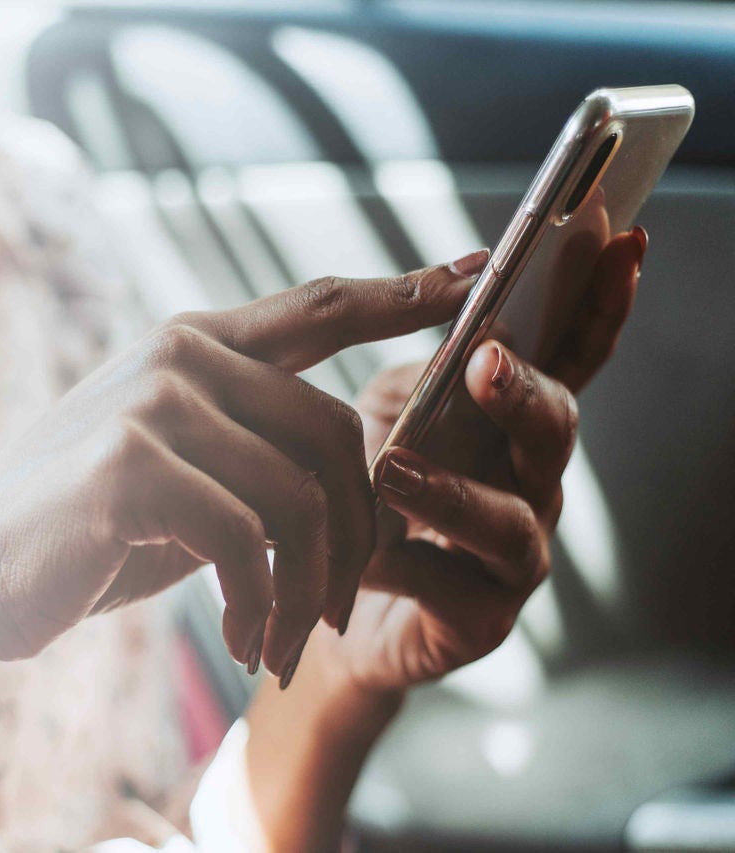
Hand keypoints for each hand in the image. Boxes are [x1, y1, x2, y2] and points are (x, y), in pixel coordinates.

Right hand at [0, 256, 488, 680]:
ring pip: (302, 496)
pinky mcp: (128, 466)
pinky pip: (248, 540)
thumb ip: (248, 451)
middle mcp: (176, 355)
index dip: (400, 292)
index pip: (316, 307)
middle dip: (359, 537)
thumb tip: (355, 474)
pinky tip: (242, 645)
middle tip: (337, 614)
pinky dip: (261, 607)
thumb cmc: (81, 534)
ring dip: (308, 593)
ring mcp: (151, 403)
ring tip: (281, 647)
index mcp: (190, 345)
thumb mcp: (177, 477)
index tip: (474, 273)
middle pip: (337, 431)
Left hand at [323, 226, 645, 692]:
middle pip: (555, 430)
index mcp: (514, 420)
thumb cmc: (364, 491)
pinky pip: (452, 589)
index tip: (623, 242)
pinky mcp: (483, 617)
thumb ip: (423, 372)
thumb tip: (462, 312)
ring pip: (509, 520)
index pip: (571, 355)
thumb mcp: (384, 413)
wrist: (326, 597)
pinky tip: (361, 559)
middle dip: (526, 392)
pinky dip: (401, 566)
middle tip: (485, 361)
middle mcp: (531, 481)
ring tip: (390, 469)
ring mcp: (517, 554)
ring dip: (454, 492)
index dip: (601, 303)